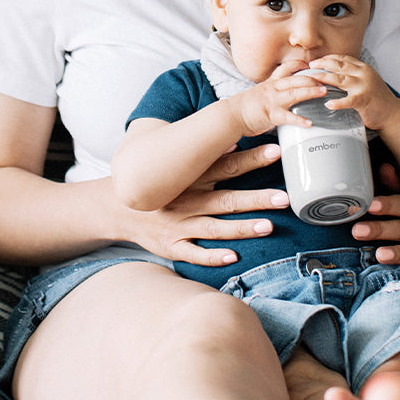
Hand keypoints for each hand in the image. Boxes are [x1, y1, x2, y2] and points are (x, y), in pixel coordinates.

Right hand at [116, 143, 289, 266]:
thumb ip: (206, 158)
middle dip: (256, 198)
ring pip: (214, 227)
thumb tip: (235, 143)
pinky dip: (212, 256)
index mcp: (191, 177)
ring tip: (268, 226)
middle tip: (283, 197)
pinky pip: (193, 253)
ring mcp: (178, 225)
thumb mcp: (177, 165)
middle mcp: (186, 200)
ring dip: (241, 228)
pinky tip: (233, 256)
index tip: (275, 151)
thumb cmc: (158, 184)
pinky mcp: (171, 246)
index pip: (226, 165)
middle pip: (226, 199)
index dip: (251, 158)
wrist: (116, 207)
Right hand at [229, 60, 327, 135]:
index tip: (311, 64)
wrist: (231, 115)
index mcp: (270, 83)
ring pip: (294, 93)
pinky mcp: (270, 114)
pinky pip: (287, 117)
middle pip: (295, 78)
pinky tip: (309, 123)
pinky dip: (299, 120)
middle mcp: (272, 89)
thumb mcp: (260, 93)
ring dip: (310, 91)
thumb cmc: (245, 107)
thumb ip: (273, 92)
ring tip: (324, 92)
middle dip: (313, 77)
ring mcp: (272, 101)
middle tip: (327, 78)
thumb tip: (284, 94)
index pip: (286, 69)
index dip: (299, 65)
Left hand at [308, 55, 399, 130]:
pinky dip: (337, 102)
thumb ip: (353, 75)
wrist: (393, 113)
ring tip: (312, 78)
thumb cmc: (376, 98)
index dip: (327, 58)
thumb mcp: (366, 80)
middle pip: (339, 65)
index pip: (343, 59)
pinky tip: (327, 104)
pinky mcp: (364, 100)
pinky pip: (348, 100)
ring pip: (340, 79)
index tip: (316, 61)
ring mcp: (364, 86)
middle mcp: (364, 74)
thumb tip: (333, 72)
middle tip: (309, 66)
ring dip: (324, 78)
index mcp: (363, 68)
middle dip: (322, 64)